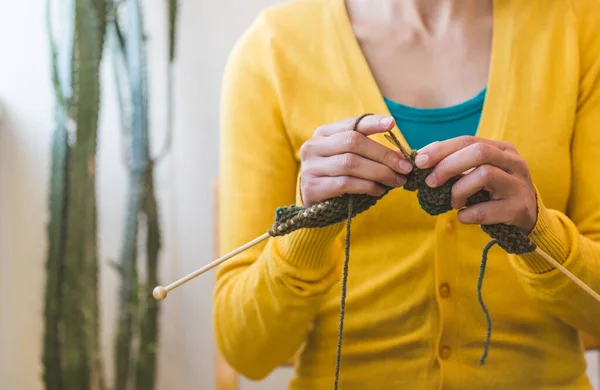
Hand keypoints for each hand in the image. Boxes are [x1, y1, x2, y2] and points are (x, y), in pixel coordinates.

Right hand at [300, 114, 412, 205]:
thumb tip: (400, 154)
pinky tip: (378, 190)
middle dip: (383, 154)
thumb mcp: (349, 158)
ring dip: (379, 172)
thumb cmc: (336, 177)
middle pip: (352, 142)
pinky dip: (366, 186)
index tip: (392, 124)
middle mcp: (313, 147)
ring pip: (350, 163)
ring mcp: (310, 167)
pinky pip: (345, 183)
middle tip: (405, 167)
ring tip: (396, 181)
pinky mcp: (312, 188)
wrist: (313, 205)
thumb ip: (369, 152)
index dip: (372, 123)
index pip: (350, 124)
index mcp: (323, 134)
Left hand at [414, 136, 536, 233]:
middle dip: (447, 165)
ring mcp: (518, 184)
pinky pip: (486, 209)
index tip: (419, 162)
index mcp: (501, 149)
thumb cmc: (494, 193)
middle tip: (430, 182)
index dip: (440, 150)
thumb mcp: (479, 173)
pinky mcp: (519, 208)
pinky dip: (467, 214)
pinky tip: (463, 216)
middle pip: (478, 152)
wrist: (528, 218)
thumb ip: (455, 164)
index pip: (467, 140)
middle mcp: (513, 162)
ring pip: (484, 174)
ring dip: (459, 190)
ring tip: (453, 202)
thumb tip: (421, 159)